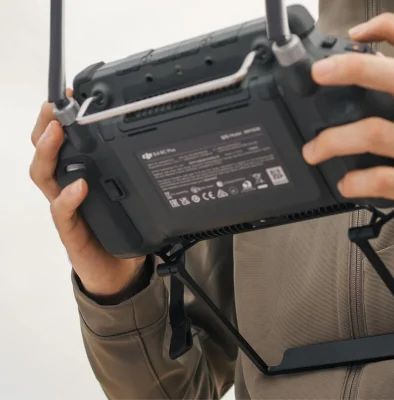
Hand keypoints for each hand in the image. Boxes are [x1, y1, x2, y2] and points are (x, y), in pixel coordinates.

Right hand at [29, 94, 145, 295]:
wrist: (119, 272)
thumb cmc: (122, 230)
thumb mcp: (131, 195)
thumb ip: (137, 173)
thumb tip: (164, 143)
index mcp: (80, 175)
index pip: (62, 142)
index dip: (60, 118)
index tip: (68, 93)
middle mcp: (67, 188)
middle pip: (43, 152)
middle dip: (44, 127)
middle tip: (53, 108)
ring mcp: (66, 209)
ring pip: (44, 176)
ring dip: (47, 153)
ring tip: (57, 134)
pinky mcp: (70, 231)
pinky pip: (61, 212)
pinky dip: (67, 198)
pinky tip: (78, 187)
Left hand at [303, 14, 393, 250]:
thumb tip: (375, 71)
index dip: (390, 29)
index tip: (356, 34)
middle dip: (355, 69)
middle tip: (320, 73)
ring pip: (380, 133)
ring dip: (337, 139)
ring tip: (314, 149)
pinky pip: (385, 180)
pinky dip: (358, 182)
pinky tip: (346, 184)